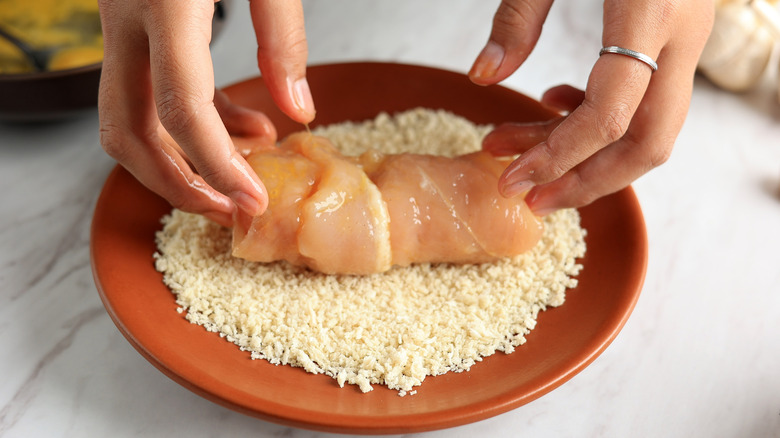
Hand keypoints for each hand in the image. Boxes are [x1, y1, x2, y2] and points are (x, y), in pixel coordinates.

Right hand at [97, 0, 314, 226]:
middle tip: (230, 210)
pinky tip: (243, 132)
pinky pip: (151, 91)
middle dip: (178, 184)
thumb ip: (282, 33)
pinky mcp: (134, 27)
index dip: (217, 166)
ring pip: (130, 118)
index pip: (181, 107)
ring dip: (182, 160)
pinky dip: (192, 123)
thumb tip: (297, 108)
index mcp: (166, 4)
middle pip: (130, 130)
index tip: (253, 201)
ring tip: (243, 178)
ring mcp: (122, 25)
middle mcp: (128, 19)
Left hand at [469, 0, 713, 214]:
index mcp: (650, 11)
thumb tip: (482, 78)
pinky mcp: (677, 34)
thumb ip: (518, 15)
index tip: (511, 178)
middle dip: (587, 182)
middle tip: (528, 197)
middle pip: (650, 143)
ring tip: (521, 153)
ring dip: (589, 155)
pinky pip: (651, 99)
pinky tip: (556, 104)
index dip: (559, 156)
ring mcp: (688, 36)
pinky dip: (604, 120)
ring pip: (653, 129)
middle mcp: (681, 33)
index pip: (611, 114)